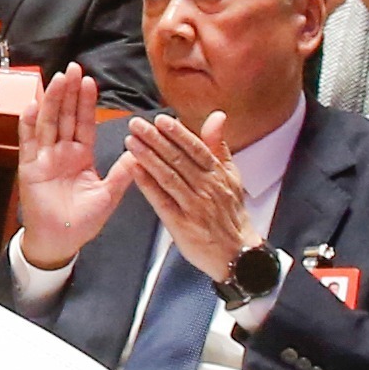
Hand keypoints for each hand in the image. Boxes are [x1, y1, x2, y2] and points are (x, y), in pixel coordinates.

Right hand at [9, 65, 133, 268]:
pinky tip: (31, 106)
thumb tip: (141, 151)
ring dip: (52, 101)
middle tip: (73, 68)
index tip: (89, 80)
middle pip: (65, 116)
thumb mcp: (109, 194)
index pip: (84, 122)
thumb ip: (123, 172)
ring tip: (57, 79)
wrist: (61, 241)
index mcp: (81, 156)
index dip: (86, 102)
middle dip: (69, 92)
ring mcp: (44, 158)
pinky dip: (28, 125)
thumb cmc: (83, 221)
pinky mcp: (30, 168)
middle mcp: (61, 152)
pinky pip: (29, 143)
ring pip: (48, 123)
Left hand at [123, 111, 254, 281]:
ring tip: (131, 141)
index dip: (178, 133)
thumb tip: (216, 116)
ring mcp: (194, 206)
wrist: (237, 253)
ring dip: (148, 157)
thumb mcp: (232, 177)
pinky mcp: (181, 224)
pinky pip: (162, 201)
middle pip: (179, 160)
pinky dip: (148, 185)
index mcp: (218, 175)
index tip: (161, 119)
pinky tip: (134, 170)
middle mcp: (206, 188)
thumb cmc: (231, 213)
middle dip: (156, 140)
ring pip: (169, 177)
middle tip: (136, 125)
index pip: (196, 149)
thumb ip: (219, 146)